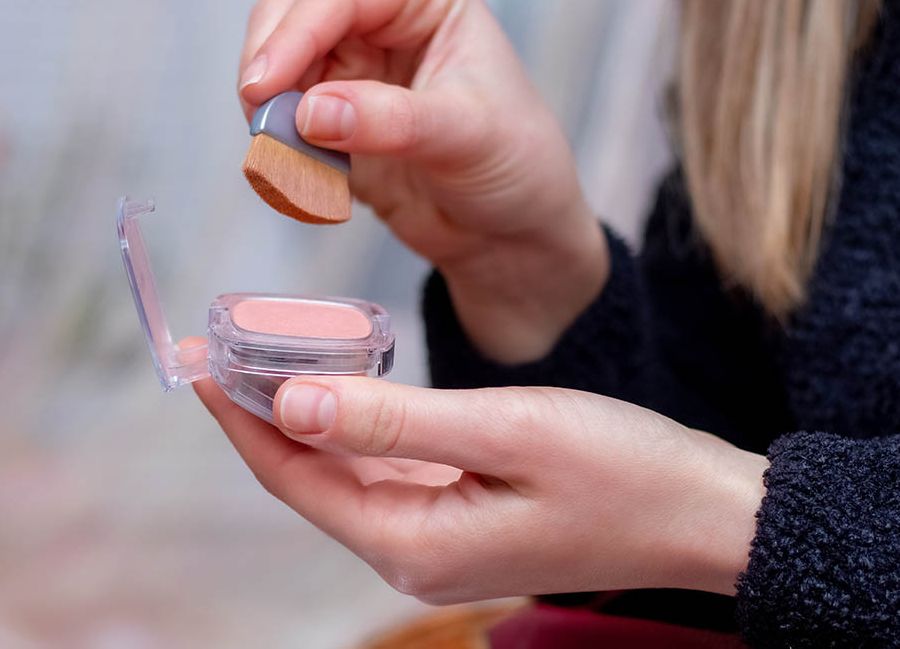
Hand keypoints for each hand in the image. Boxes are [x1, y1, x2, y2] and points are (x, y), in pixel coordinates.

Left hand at [189, 354, 766, 602]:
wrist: (701, 512)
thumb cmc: (622, 470)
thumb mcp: (506, 429)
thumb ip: (394, 419)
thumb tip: (291, 402)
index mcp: (414, 542)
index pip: (295, 476)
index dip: (240, 417)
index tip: (198, 360)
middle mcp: (414, 552)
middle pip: (310, 478)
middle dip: (260, 414)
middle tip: (222, 346)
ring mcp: (439, 540)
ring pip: (343, 474)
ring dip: (303, 419)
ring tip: (266, 357)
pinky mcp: (463, 518)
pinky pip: (385, 474)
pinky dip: (354, 429)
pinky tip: (341, 390)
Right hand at [238, 0, 608, 362]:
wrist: (509, 234)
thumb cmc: (517, 163)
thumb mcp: (467, 136)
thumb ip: (392, 120)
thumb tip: (313, 112)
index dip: (296, 35)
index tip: (266, 86)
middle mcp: (384, 27)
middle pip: (291, 19)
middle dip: (271, 69)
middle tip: (265, 123)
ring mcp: (354, 76)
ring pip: (278, 72)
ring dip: (272, 116)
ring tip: (293, 161)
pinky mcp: (335, 126)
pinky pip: (285, 127)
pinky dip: (283, 152)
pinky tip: (311, 183)